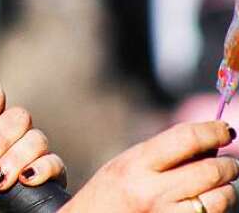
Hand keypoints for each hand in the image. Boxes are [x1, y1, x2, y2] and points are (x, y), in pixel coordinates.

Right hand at [66, 121, 238, 212]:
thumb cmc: (109, 194)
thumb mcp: (127, 164)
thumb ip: (163, 153)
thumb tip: (210, 143)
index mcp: (136, 165)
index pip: (186, 139)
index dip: (212, 131)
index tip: (224, 130)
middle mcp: (152, 192)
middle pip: (210, 170)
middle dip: (228, 164)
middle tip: (229, 163)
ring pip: (220, 199)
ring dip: (226, 189)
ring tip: (219, 185)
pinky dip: (217, 208)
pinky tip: (207, 203)